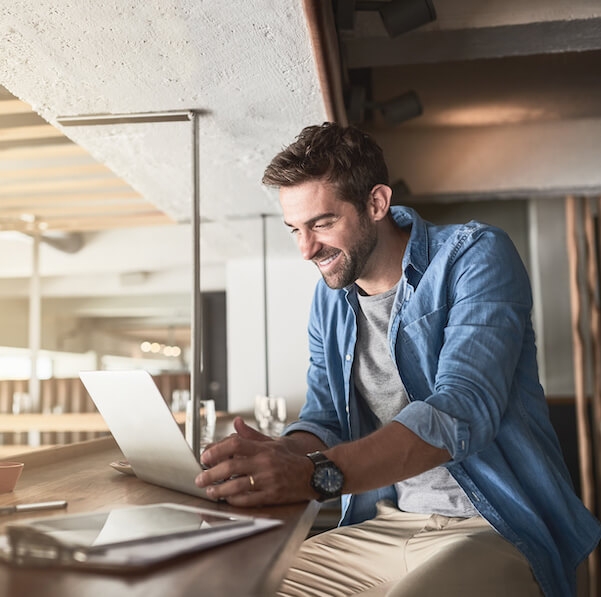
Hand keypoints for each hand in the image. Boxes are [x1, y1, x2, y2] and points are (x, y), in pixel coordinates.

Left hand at [195, 416, 315, 505]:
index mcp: (263, 448)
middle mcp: (264, 463)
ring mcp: (268, 480)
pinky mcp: (272, 496)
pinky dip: (234, 500)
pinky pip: (248, 500)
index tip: (205, 457)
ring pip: (237, 486)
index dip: (217, 450)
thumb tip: (236, 422)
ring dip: (219, 490)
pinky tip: (227, 499)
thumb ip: (251, 435)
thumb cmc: (290, 458)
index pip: (235, 444)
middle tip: (200, 478)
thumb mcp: (272, 442)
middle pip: (231, 467)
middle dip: (211, 474)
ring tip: (210, 491)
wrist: (314, 474)